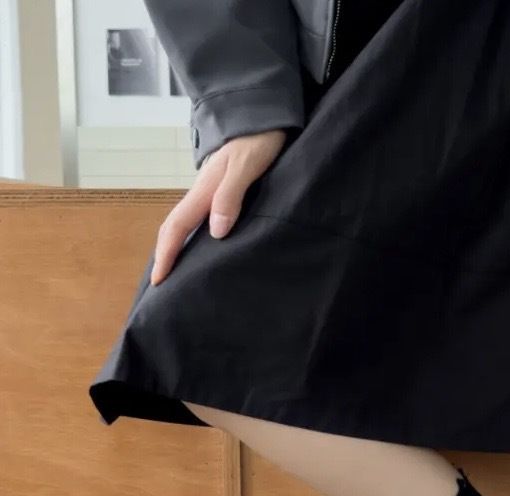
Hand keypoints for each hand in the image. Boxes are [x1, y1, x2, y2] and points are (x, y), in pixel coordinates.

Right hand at [150, 129, 286, 284]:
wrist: (264, 114)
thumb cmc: (259, 139)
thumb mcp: (247, 166)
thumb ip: (231, 196)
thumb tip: (215, 232)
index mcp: (205, 189)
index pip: (177, 226)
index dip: (167, 254)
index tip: (159, 280)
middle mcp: (203, 191)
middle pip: (176, 226)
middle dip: (166, 254)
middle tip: (161, 282)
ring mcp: (212, 189)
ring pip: (188, 221)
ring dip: (179, 245)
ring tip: (178, 269)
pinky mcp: (224, 188)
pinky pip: (202, 216)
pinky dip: (195, 234)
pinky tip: (204, 246)